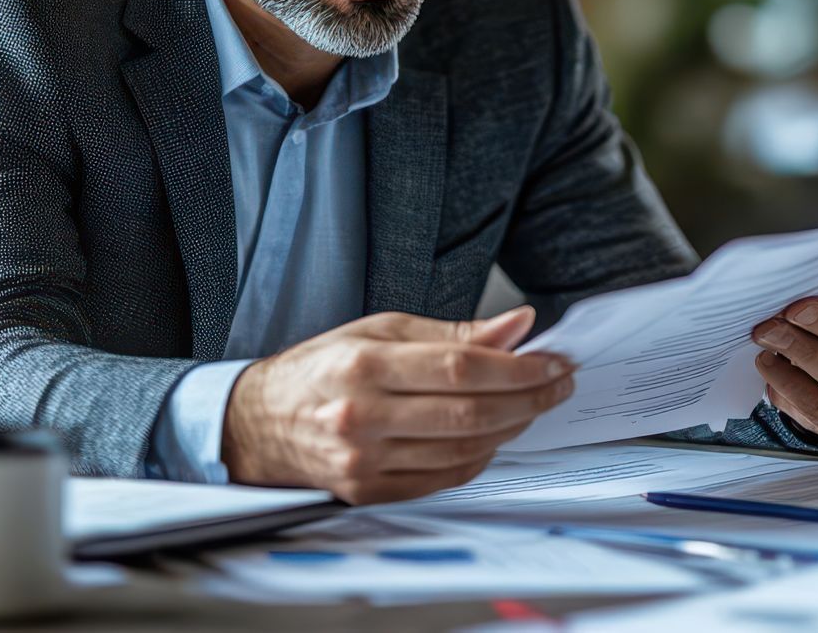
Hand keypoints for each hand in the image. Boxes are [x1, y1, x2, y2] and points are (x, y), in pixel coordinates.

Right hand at [222, 306, 574, 503]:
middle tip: (560, 384)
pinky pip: (447, 478)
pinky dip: (482, 456)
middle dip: (530, 399)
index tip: (554, 362)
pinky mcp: (370, 491)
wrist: (257, 423)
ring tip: (533, 404)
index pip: (463, 368)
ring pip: (465, 450)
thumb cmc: (322, 369)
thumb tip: (517, 327)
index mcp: (364, 366)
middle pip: (471, 414)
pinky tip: (496, 434)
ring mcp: (365, 462)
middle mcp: (363, 418)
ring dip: (513, 427)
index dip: (520, 368)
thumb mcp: (380, 330)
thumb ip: (452, 333)